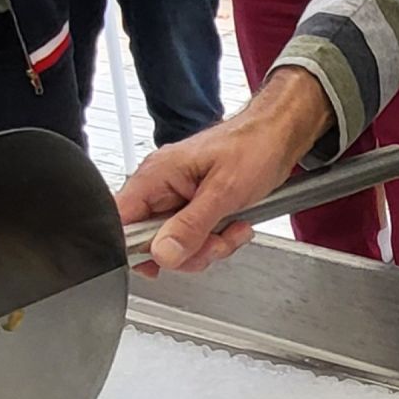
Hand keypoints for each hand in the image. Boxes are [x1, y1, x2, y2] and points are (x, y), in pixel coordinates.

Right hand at [116, 67, 332, 273]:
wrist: (278, 137)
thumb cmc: (253, 147)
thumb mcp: (223, 192)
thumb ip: (191, 226)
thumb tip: (162, 253)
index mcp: (156, 176)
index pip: (120, 219)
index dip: (134, 247)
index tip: (161, 260)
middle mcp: (161, 188)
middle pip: (151, 243)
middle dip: (187, 251)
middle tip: (213, 239)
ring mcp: (178, 200)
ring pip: (177, 247)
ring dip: (208, 247)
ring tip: (230, 227)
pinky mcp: (195, 209)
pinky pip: (196, 240)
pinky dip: (217, 241)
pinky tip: (234, 225)